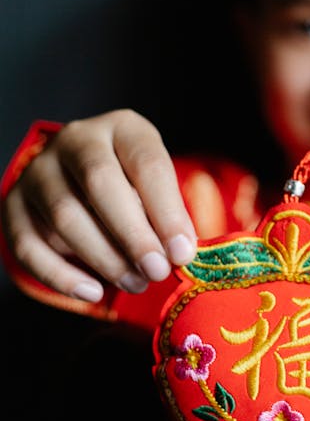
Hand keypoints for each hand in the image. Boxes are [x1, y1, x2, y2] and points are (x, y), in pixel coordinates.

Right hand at [1, 110, 196, 301]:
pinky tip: (92, 292)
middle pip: (100, 183)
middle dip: (132, 234)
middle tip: (156, 271)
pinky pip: (29, 245)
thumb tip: (178, 253)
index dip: (167, 211)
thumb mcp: (156, 187)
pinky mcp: (14, 203)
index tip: (182, 252)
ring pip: (65, 215)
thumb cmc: (134, 187)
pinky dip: (61, 275)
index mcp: (122, 128)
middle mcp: (76, 139)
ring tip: (135, 282)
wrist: (83, 182)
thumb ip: (167, 215)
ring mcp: (39, 170)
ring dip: (103, 258)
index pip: (146, 163)